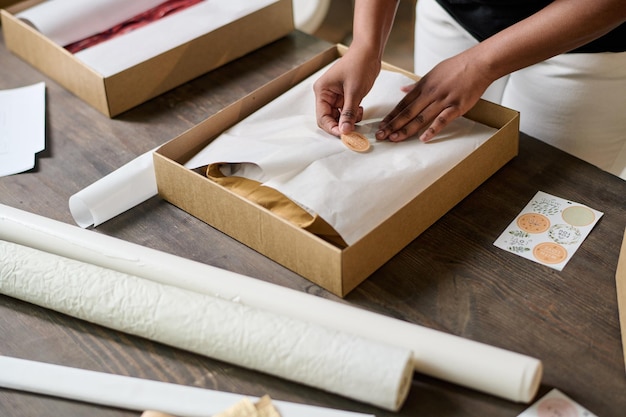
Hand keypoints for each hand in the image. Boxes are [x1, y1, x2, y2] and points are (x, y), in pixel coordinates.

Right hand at [313, 47, 381, 135]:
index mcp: (322, 91)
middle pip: (329, 119)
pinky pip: (346, 112)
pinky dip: (353, 115)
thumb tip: (344, 131)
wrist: (369, 51)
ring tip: (358, 115)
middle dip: (341, 125)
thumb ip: (349, 113)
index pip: (322, 117)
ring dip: (348, 120)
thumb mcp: (354, 92)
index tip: (344, 135)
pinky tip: (360, 109)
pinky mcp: (345, 97)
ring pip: (339, 117)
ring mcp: (336, 96)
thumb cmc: (359, 64)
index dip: (332, 128)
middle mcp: (326, 95)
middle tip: (353, 132)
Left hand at [375, 52, 491, 141]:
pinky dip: (432, 129)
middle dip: (392, 125)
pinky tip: (423, 138)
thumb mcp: (433, 72)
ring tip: (394, 139)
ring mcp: (443, 100)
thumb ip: (417, 85)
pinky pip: (442, 119)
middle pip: (408, 112)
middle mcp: (430, 93)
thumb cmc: (457, 67)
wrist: (479, 63)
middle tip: (380, 136)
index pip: (403, 103)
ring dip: (406, 129)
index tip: (381, 125)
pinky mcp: (457, 106)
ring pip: (421, 117)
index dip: (391, 116)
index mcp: (423, 86)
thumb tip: (403, 90)